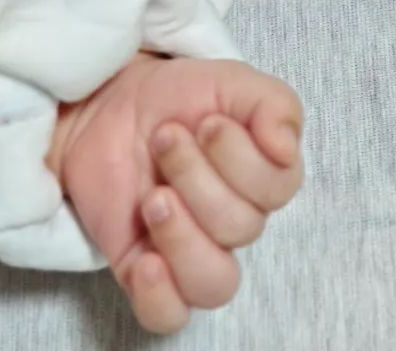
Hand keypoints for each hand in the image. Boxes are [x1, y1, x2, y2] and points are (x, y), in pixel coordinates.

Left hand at [47, 51, 303, 334]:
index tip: (206, 120)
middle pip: (240, 227)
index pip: (276, 189)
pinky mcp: (147, 270)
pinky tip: (145, 261)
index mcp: (263, 175)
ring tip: (152, 198)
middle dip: (196, 175)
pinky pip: (169, 315)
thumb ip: (273, 104)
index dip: (240, 157)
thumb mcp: (231, 81)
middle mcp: (234, 220)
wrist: (109, 104)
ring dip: (182, 236)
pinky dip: (160, 295)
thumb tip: (286, 147)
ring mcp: (190, 249)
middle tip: (164, 138)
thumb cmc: (178, 96)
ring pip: (214, 281)